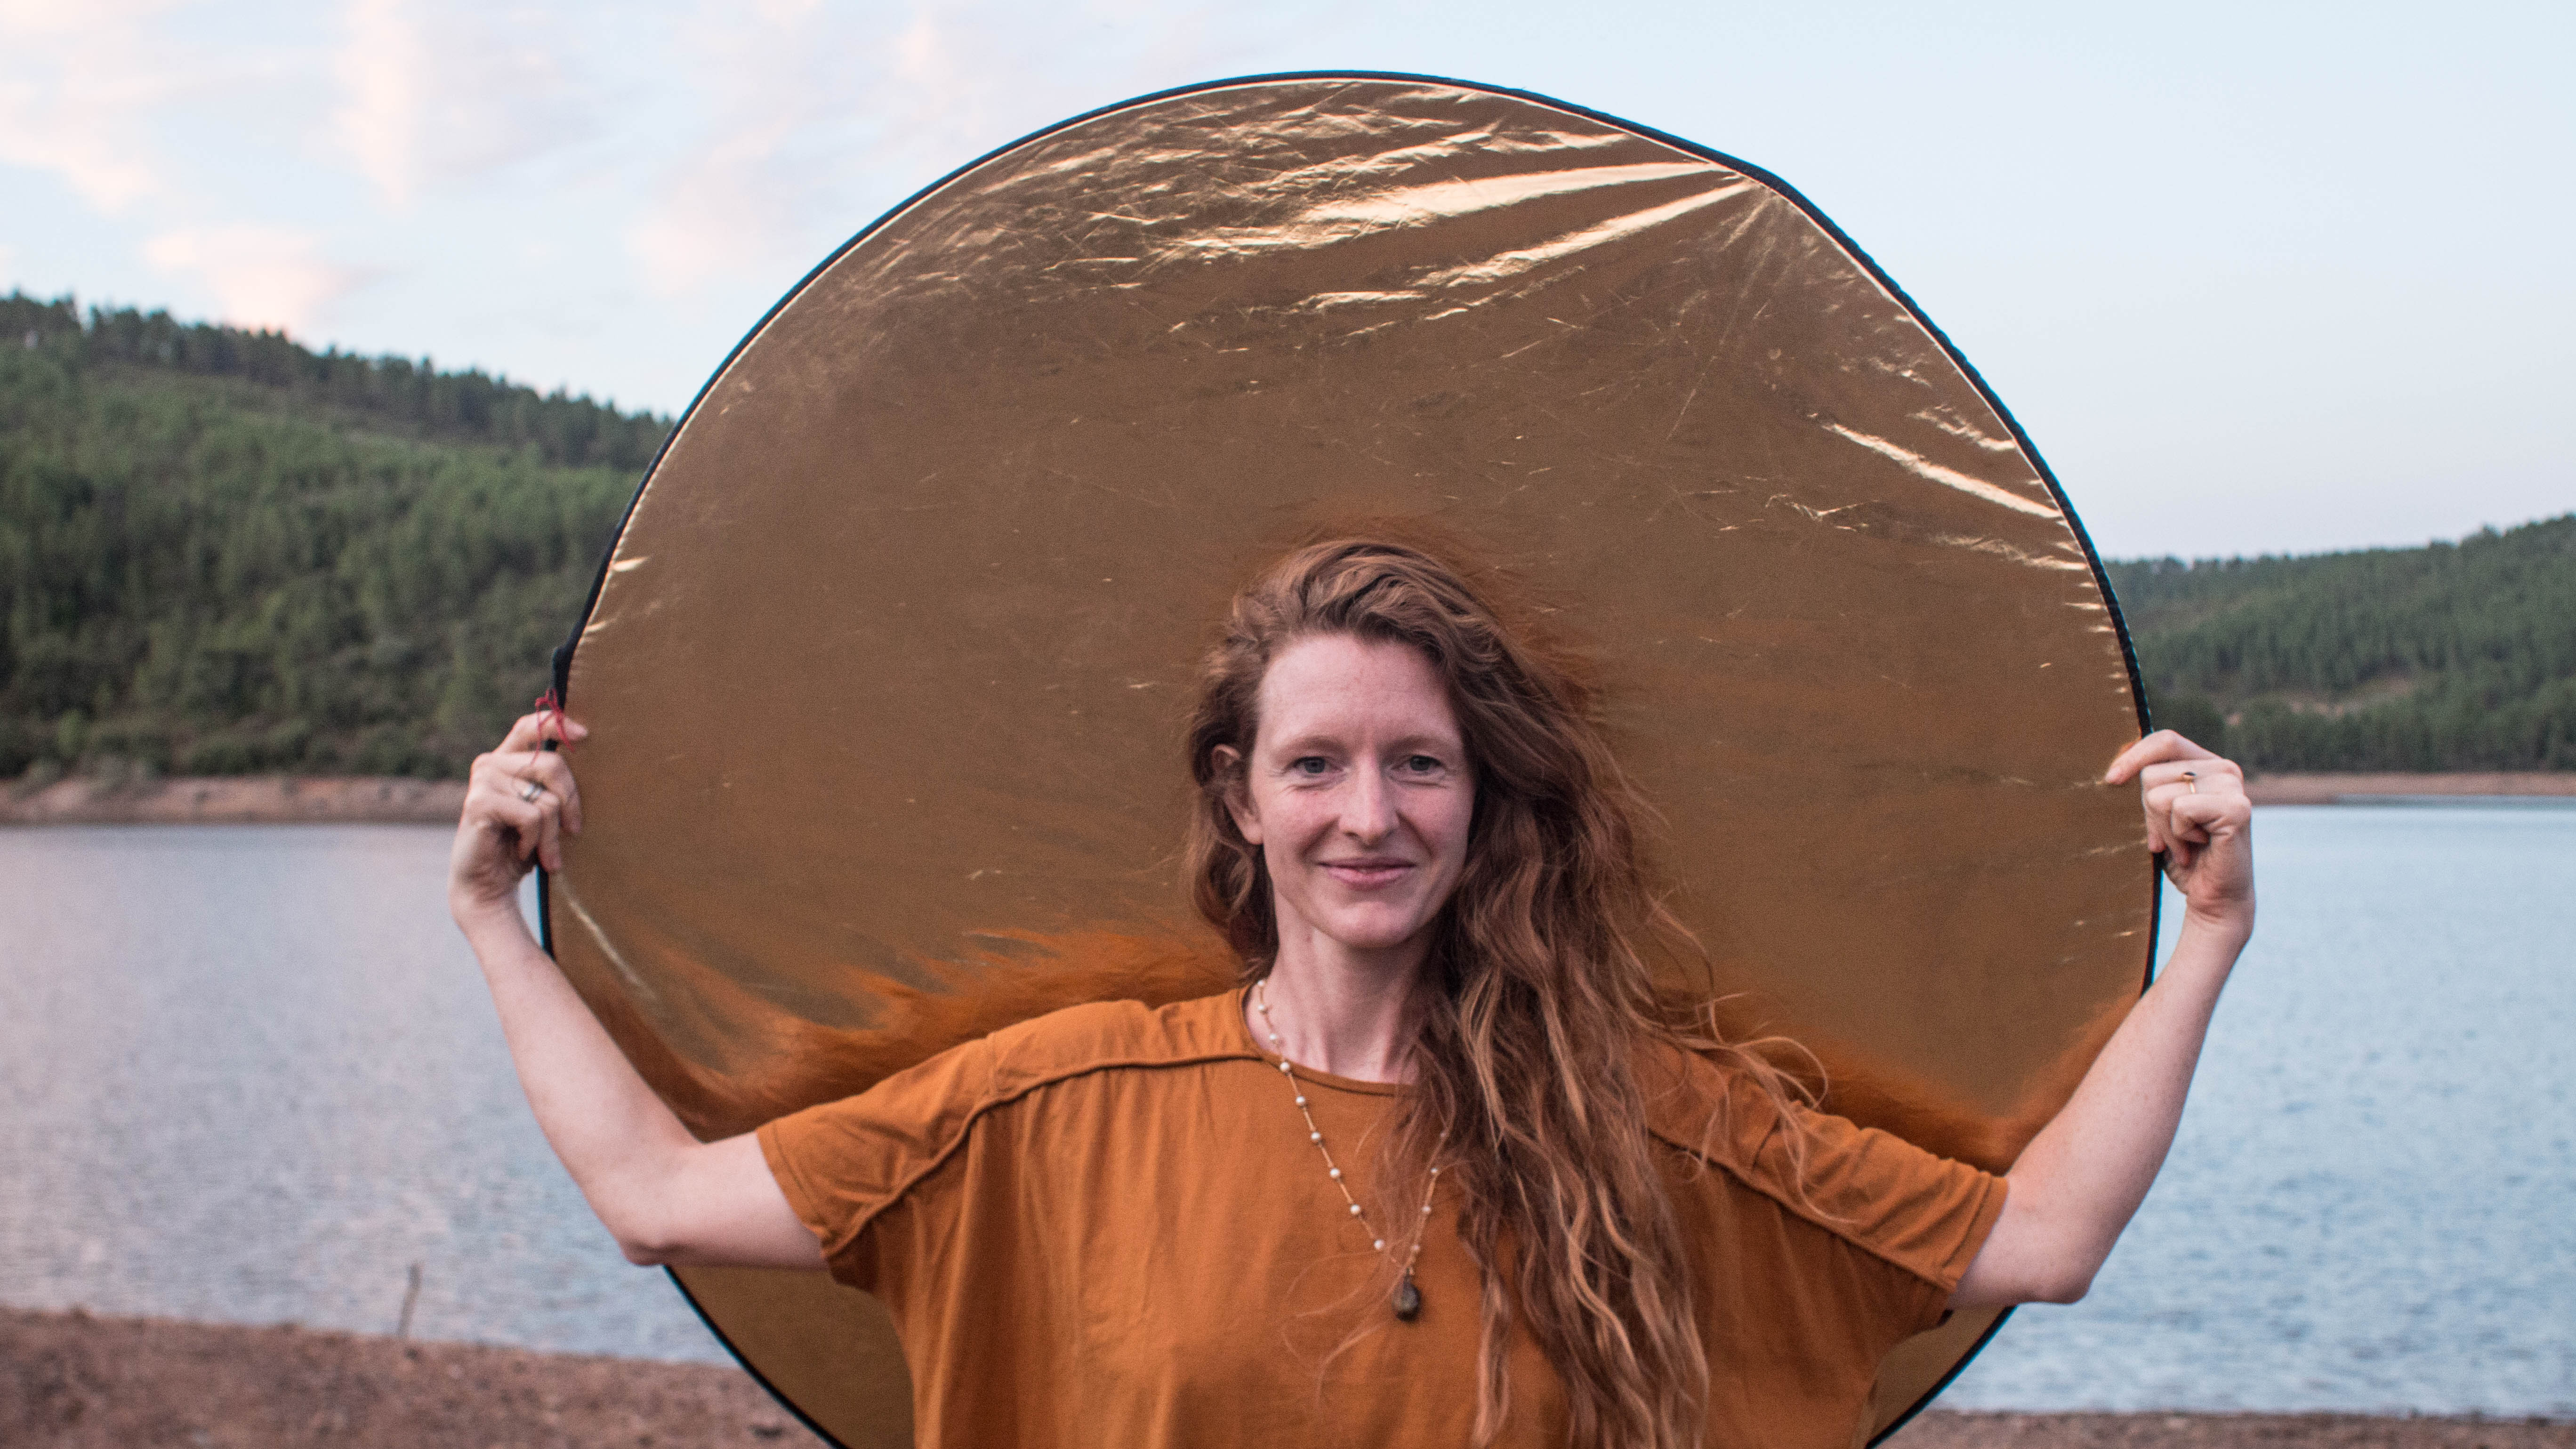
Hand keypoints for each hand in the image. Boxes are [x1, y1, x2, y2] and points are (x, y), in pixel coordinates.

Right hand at [449, 708, 588, 921]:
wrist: (487, 885)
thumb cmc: (520, 846)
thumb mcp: (541, 809)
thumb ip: (552, 783)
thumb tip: (586, 751)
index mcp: (506, 759)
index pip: (530, 726)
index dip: (557, 724)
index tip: (586, 734)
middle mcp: (491, 763)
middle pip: (552, 765)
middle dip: (571, 803)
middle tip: (574, 831)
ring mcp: (483, 781)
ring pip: (546, 800)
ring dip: (551, 834)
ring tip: (541, 850)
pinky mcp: (479, 803)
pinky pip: (531, 816)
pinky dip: (535, 840)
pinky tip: (522, 851)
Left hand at [2104, 730, 2252, 934]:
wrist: (2213, 898)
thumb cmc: (2182, 856)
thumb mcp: (2158, 815)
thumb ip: (2149, 786)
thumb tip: (2114, 768)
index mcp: (2206, 764)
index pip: (2164, 741)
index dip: (2133, 755)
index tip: (2111, 780)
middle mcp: (2224, 769)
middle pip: (2152, 773)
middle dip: (2148, 813)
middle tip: (2168, 838)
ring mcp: (2233, 786)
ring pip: (2160, 795)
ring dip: (2163, 829)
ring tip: (2185, 845)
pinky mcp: (2238, 808)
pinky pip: (2180, 809)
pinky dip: (2178, 835)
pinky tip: (2198, 847)